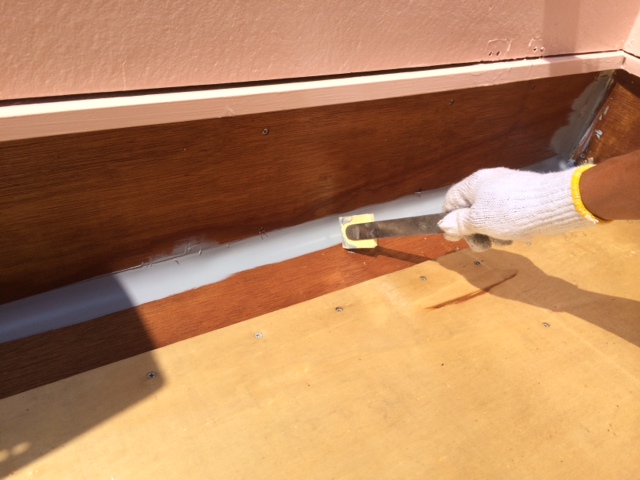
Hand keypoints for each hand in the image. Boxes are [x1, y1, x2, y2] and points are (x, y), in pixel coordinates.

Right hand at [438, 167, 594, 250]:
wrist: (554, 205)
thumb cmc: (511, 211)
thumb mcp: (479, 221)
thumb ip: (459, 223)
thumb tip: (443, 225)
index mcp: (474, 183)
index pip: (452, 200)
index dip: (452, 220)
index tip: (459, 238)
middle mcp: (489, 182)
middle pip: (471, 210)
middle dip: (475, 230)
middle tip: (484, 245)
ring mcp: (508, 188)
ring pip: (490, 215)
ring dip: (493, 231)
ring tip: (504, 240)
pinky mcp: (524, 196)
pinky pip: (508, 214)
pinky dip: (508, 226)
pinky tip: (517, 235)